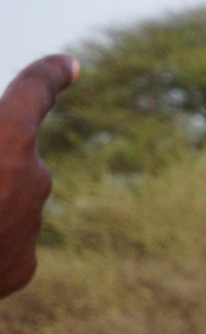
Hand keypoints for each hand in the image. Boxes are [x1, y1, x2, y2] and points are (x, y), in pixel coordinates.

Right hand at [0, 54, 78, 297]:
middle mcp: (33, 178)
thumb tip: (5, 136)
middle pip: (9, 157)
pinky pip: (2, 241)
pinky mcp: (24, 267)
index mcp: (7, 141)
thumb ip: (0, 134)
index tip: (70, 65)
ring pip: (5, 202)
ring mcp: (32, 226)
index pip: (34, 92)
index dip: (49, 75)